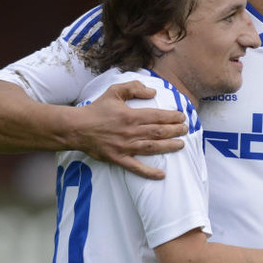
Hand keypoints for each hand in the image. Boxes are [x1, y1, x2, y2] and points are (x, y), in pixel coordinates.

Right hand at [72, 82, 187, 178]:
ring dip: (169, 146)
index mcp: (131, 115)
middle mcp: (131, 132)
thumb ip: (133, 88)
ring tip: (181, 145)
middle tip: (186, 129)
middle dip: (175, 130)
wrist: (77, 128)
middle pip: (159, 132)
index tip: (182, 117)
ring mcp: (125, 147)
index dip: (172, 117)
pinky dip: (149, 172)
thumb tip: (153, 92)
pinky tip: (162, 175)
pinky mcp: (118, 159)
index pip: (157, 116)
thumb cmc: (96, 110)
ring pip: (152, 148)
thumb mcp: (114, 91)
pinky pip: (136, 167)